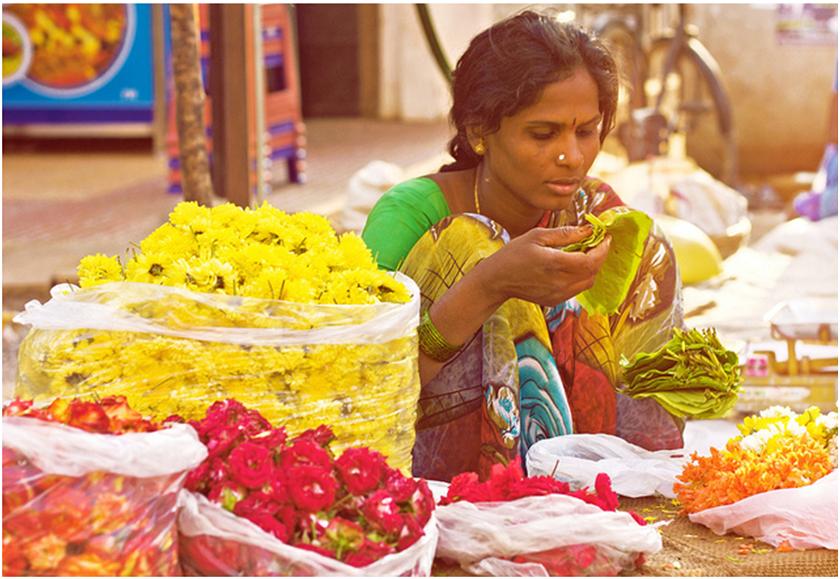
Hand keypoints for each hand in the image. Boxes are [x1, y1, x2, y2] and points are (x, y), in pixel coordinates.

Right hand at [476, 225, 611, 306]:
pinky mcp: (555, 300)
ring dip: (591, 268)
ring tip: (584, 254)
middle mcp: (560, 282)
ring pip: (588, 282)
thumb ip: (566, 233)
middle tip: (596, 243)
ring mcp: (559, 294)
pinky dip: (581, 276)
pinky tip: (570, 266)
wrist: (497, 280)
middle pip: (593, 272)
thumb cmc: (513, 254)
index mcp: (556, 263)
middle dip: (599, 256)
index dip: (603, 249)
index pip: (592, 260)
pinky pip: (577, 289)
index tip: (605, 237)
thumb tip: (588, 229)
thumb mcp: (537, 236)